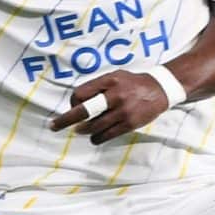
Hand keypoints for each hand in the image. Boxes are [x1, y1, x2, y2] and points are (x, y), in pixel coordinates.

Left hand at [48, 70, 174, 144]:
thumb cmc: (133, 83)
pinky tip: (95, 137)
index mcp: (108, 81)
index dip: (73, 103)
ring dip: (84, 131)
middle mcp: (114, 95)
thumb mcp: (115, 76)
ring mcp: (122, 111)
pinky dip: (97, 138)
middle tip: (54, 126)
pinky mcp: (129, 124)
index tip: (74, 107)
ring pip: (94, 127)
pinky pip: (106, 135)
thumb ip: (98, 86)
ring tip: (82, 131)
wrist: (160, 89)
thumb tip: (78, 102)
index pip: (80, 94)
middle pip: (84, 112)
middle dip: (65, 120)